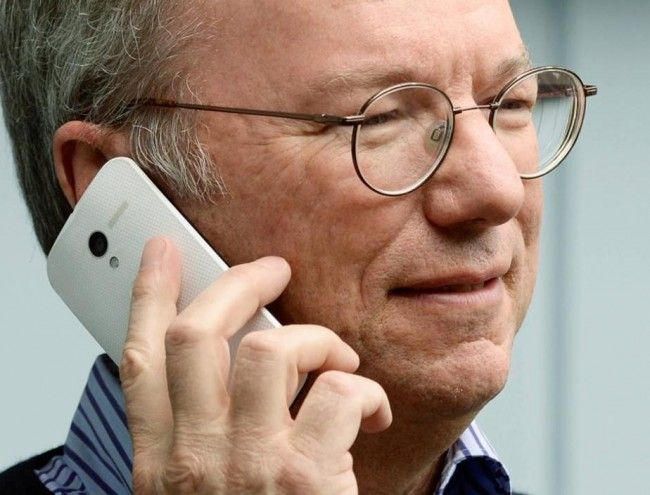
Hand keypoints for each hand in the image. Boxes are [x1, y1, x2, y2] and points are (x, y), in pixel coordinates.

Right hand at [120, 237, 391, 493]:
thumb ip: (200, 433)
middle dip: (240, 283)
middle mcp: (196, 458)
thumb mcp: (200, 491)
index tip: (165, 254)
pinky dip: (365, 389)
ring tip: (335, 356)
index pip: (140, 360)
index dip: (149, 295)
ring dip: (316, 338)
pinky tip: (370, 412)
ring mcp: (250, 465)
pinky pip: (340, 390)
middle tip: (272, 270)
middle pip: (200, 334)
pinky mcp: (306, 477)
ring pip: (272, 349)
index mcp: (163, 464)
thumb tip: (229, 365)